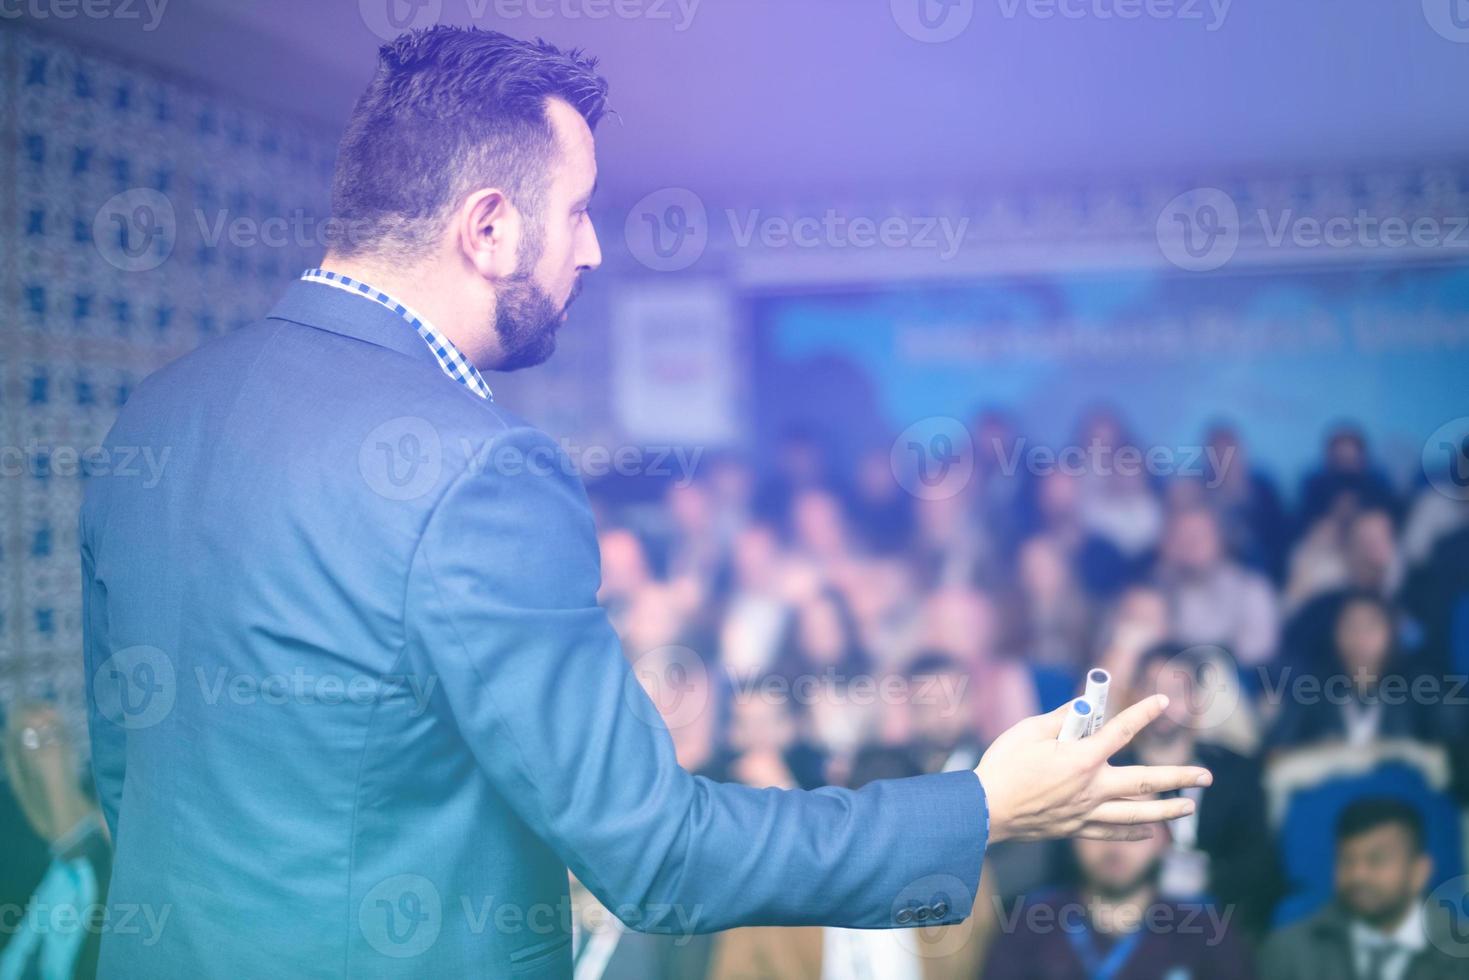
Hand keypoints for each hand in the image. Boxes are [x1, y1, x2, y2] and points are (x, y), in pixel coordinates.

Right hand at [974, 694, 1210, 843]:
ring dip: (1167, 810)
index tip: (1163, 701)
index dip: (1144, 713)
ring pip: (1136, 813)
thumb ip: (1063, 718)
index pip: (1121, 730)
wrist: (985, 809)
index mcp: (1081, 758)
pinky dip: (1133, 832)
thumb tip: (1087, 705)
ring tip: (1190, 807)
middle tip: (1206, 776)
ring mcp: (1086, 811)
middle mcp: (1091, 787)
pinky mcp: (1075, 828)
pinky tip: (1149, 831)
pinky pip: (1112, 832)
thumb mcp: (1029, 731)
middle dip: (1179, 778)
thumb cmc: (1003, 765)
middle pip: (1145, 781)